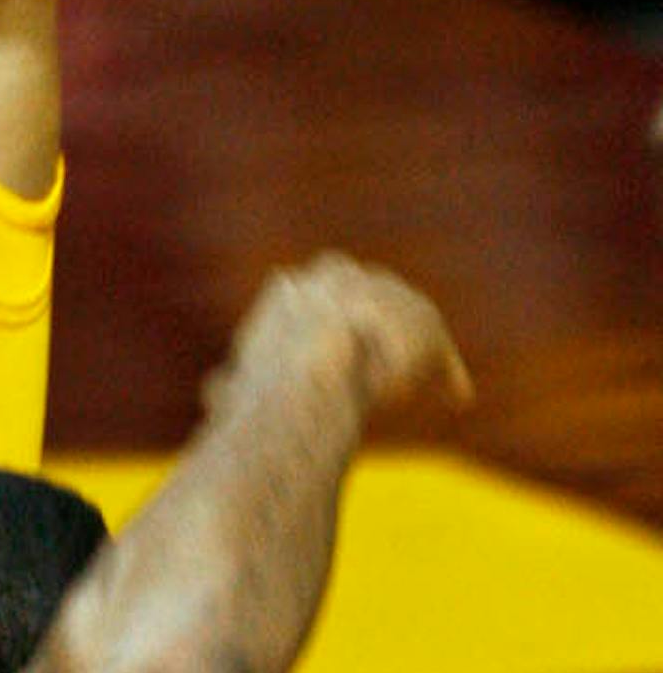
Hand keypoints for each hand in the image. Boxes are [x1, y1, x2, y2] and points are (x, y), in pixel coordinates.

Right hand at [220, 255, 473, 428]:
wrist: (313, 367)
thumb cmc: (267, 387)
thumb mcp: (238, 387)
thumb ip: (230, 388)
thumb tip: (213, 392)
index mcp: (287, 288)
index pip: (305, 291)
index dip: (320, 321)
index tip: (329, 348)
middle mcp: (337, 276)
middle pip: (360, 290)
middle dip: (372, 316)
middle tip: (382, 354)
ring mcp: (382, 292)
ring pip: (402, 317)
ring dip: (411, 346)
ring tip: (420, 377)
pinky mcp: (421, 318)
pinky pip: (437, 350)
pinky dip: (447, 373)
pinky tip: (458, 396)